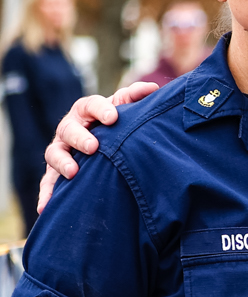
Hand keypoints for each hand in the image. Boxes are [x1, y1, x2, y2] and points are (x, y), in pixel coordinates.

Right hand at [39, 82, 153, 211]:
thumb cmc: (116, 123)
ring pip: (54, 153)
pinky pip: (49, 182)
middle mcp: (71, 128)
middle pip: (69, 129)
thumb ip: (134, 98)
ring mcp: (62, 150)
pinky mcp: (57, 171)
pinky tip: (46, 208)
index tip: (112, 117)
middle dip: (80, 137)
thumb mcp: (125, 109)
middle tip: (93, 146)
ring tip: (73, 172)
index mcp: (87, 111)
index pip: (90, 105)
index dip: (100, 109)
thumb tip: (152, 88)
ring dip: (62, 162)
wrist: (106, 141)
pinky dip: (47, 194)